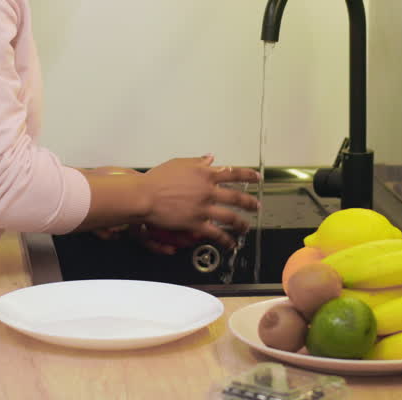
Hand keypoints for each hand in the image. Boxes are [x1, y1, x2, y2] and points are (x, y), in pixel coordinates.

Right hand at [138, 155, 259, 248]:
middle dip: (250, 202)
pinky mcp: (196, 223)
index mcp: (205, 173)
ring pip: (231, 217)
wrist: (144, 195)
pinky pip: (216, 233)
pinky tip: (231, 243)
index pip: (233, 172)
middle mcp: (208, 190)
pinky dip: (226, 240)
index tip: (256, 177)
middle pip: (237, 197)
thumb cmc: (156, 179)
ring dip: (242, 223)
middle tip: (256, 205)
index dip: (248, 175)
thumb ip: (197, 162)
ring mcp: (203, 207)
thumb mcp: (178, 163)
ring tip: (246, 227)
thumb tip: (210, 158)